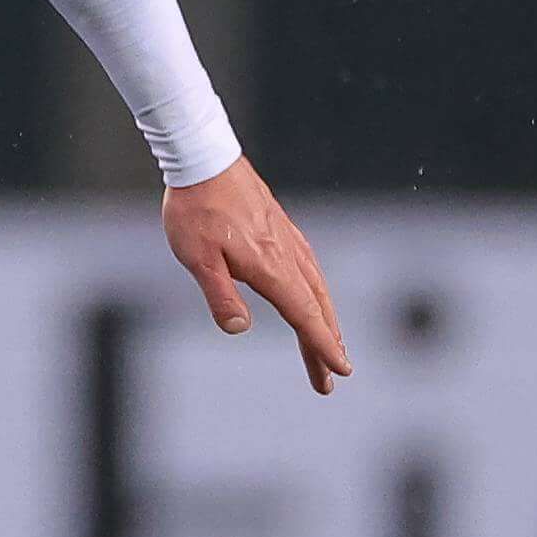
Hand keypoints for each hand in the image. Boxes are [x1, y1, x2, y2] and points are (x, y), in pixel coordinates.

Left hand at [164, 157, 349, 393]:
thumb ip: (219, 296)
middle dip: (325, 344)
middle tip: (331, 378)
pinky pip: (309, 269)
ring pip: (316, 288)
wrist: (204, 159)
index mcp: (271, 267)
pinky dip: (316, 294)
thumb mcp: (197, 258)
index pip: (304, 316)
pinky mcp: (281, 228)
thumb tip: (239, 329)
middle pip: (316, 308)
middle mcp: (287, 255)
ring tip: (328, 347)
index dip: (322, 346)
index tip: (340, 370)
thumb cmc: (195, 209)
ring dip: (324, 321)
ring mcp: (287, 239)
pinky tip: (312, 300)